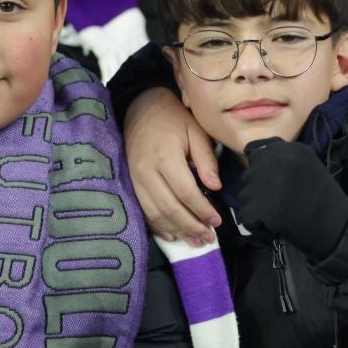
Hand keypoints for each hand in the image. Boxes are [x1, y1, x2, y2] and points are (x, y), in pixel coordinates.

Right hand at [126, 87, 221, 242]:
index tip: (217, 222)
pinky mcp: (130, 183)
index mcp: (164, 156)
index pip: (186, 192)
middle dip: (191, 226)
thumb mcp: (196, 130)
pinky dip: (157, 226)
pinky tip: (172, 235)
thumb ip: (206, 159)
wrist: (141, 106)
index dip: (202, 210)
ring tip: (195, 241)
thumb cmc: (173, 117)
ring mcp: (135, 179)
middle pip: (169, 208)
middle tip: (208, 238)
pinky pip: (143, 211)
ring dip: (176, 231)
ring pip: (155, 214)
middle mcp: (146, 171)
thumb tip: (214, 187)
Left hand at [237, 139, 347, 262]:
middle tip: (284, 203)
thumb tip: (250, 151)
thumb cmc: (323, 200)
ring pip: (246, 197)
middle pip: (249, 177)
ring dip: (258, 209)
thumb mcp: (306, 165)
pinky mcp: (261, 206)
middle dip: (260, 193)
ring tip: (283, 213)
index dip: (265, 175)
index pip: (257, 156)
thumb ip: (280, 158)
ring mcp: (266, 182)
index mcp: (289, 148)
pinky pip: (247, 216)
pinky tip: (278, 225)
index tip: (282, 187)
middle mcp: (275, 160)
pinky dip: (258, 226)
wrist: (337, 227)